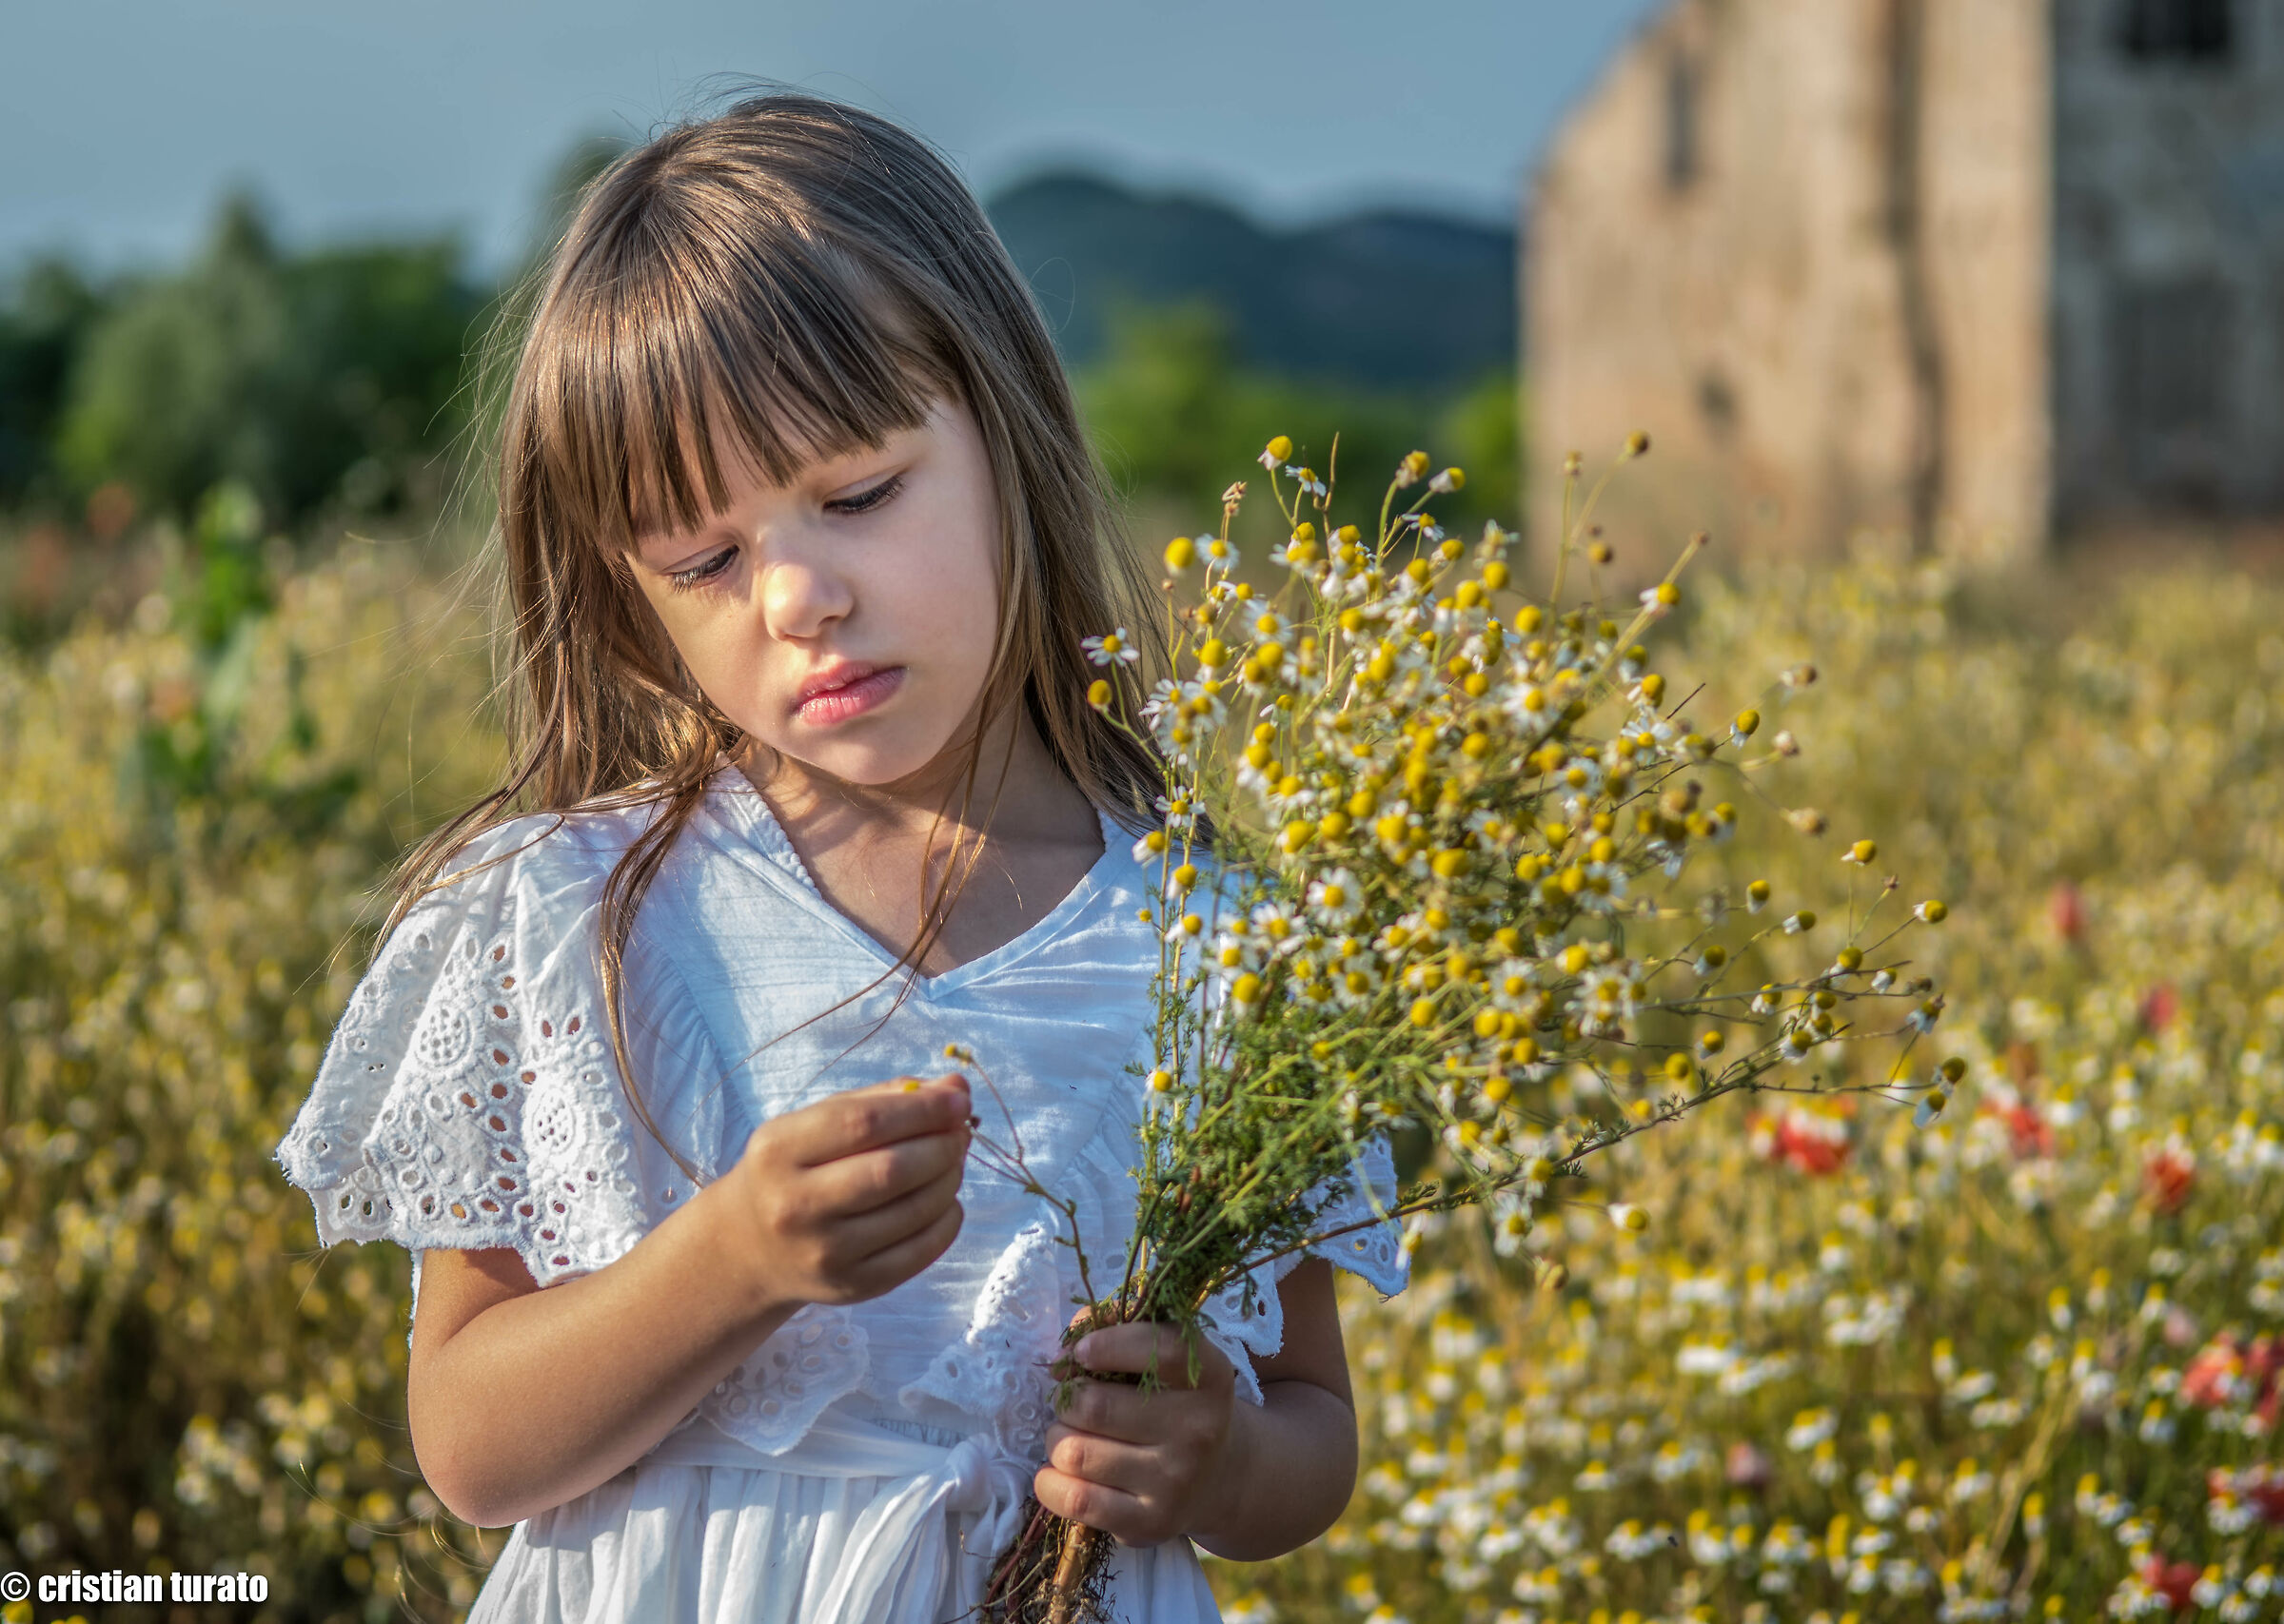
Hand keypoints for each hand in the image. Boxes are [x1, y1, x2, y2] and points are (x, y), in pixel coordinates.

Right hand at [720, 1072, 970, 1312]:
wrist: (752, 1246)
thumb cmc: (796, 1168)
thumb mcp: (818, 1122)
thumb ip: (885, 1100)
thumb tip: (955, 1088)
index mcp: (779, 1151)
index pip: (863, 1123)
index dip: (922, 1110)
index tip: (958, 1100)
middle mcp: (795, 1206)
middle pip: (892, 1170)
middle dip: (942, 1146)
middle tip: (960, 1132)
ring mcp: (824, 1253)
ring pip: (914, 1211)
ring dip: (949, 1179)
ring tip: (952, 1161)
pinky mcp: (853, 1286)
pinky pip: (921, 1251)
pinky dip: (947, 1219)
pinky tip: (945, 1201)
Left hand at [1034, 1321, 1236, 1547]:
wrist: (1218, 1477)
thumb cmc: (1175, 1403)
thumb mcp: (1167, 1359)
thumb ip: (1121, 1329)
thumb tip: (1071, 1337)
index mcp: (1208, 1377)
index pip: (1157, 1349)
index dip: (1105, 1345)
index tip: (1080, 1353)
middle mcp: (1198, 1431)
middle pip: (1094, 1406)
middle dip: (1066, 1399)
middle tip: (1071, 1401)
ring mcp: (1175, 1481)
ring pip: (1075, 1452)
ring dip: (1057, 1438)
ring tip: (1071, 1436)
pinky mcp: (1149, 1523)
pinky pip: (1076, 1500)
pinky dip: (1049, 1482)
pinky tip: (1057, 1472)